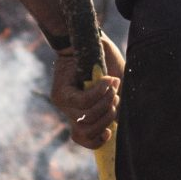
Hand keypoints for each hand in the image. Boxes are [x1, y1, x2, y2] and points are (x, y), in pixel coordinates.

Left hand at [49, 32, 125, 147]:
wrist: (88, 37)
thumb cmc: (104, 61)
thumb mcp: (114, 88)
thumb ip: (116, 105)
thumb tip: (119, 124)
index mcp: (81, 113)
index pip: (82, 138)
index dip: (96, 142)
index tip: (110, 133)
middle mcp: (68, 111)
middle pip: (87, 131)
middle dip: (108, 117)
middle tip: (116, 98)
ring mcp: (62, 103)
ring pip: (86, 117)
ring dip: (105, 103)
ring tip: (112, 87)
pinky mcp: (61, 92)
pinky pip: (83, 101)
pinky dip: (100, 92)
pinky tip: (108, 80)